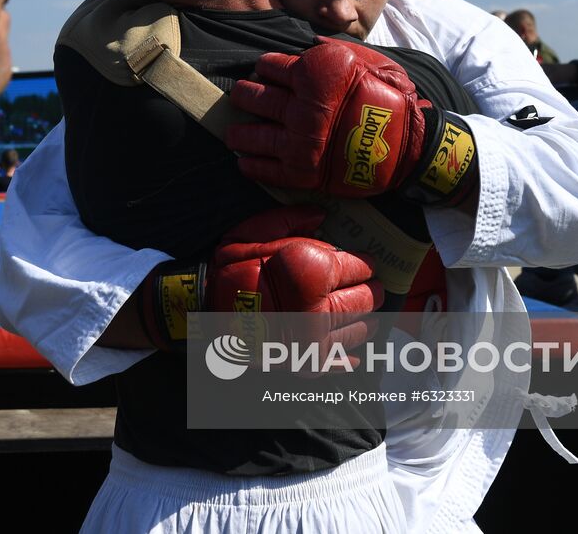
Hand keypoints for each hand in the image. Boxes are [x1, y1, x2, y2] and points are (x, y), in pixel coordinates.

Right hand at [137, 205, 382, 350]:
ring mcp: (315, 339)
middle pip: (366, 299)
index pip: (359, 267)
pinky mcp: (306, 362)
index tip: (367, 263)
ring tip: (366, 314)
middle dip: (372, 291)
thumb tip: (323, 215)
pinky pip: (341, 361)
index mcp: (313, 272)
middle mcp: (321, 307)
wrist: (202, 311)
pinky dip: (351, 355)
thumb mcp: (256, 231)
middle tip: (374, 288)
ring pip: (359, 329)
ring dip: (366, 319)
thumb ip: (294, 219)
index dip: (365, 263)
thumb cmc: (230, 267)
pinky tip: (354, 350)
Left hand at [227, 38, 477, 204]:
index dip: (264, 68)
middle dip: (245, 94)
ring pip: (250, 134)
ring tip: (234, 132)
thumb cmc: (393, 100)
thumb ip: (334, 49)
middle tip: (243, 96)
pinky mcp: (302, 173)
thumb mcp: (370, 61)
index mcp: (315, 75)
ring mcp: (299, 141)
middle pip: (253, 97)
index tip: (264, 72)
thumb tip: (308, 42)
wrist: (413, 147)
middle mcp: (302, 107)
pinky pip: (263, 169)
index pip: (269, 66)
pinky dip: (250, 164)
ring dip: (238, 131)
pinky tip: (244, 160)